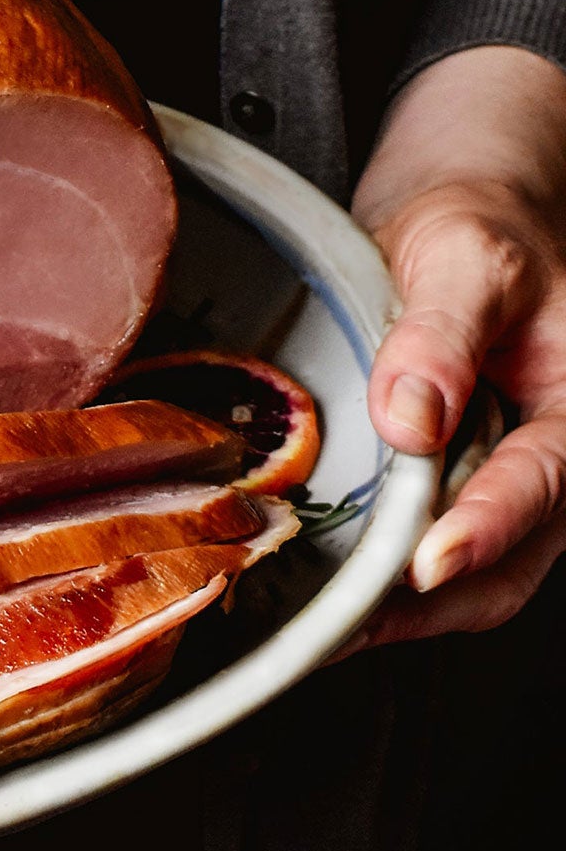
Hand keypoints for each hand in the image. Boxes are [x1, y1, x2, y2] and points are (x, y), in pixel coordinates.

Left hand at [342, 45, 565, 652]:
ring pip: (471, 585)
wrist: (464, 223)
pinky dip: (378, 590)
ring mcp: (510, 492)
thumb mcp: (461, 256)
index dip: (483, 528)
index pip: (542, 483)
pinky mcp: (459, 502)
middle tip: (335, 627)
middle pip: (508, 567)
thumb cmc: (475, 228)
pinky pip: (428, 565)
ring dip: (395, 614)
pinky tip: (311, 595)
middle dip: (424, 605)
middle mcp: (559, 463)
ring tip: (309, 627)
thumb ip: (441, 335)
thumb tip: (410, 418)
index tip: (426, 564)